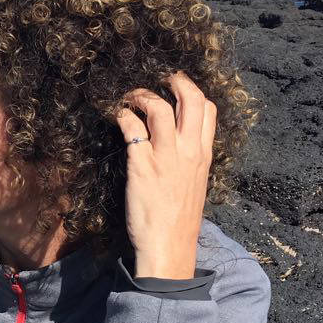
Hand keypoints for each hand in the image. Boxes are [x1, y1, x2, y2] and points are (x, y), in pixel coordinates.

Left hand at [114, 73, 216, 278]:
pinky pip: (131, 128)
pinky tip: (115, 115)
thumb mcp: (194, 185)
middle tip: (157, 75)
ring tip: (128, 95)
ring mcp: (165, 156)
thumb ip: (189, 161)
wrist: (169, 246)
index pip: (208, 110)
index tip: (177, 86)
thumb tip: (177, 146)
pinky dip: (122, 115)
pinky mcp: (141, 164)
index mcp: (202, 155)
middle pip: (190, 99)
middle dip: (174, 79)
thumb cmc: (178, 220)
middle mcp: (188, 151)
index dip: (192, 91)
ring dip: (141, 94)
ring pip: (159, 107)